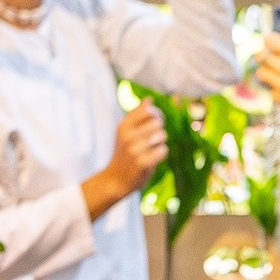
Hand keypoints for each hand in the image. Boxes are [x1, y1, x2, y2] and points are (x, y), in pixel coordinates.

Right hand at [85, 98, 168, 220]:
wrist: (115, 179)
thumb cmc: (124, 153)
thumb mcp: (125, 132)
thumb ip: (137, 115)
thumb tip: (149, 99)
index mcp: (123, 125)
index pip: (148, 110)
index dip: (157, 115)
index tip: (155, 123)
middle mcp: (127, 136)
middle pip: (158, 123)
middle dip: (159, 131)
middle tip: (152, 140)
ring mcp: (135, 149)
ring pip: (162, 136)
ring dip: (160, 143)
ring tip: (150, 150)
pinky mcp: (143, 162)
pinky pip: (163, 150)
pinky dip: (161, 154)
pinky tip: (152, 158)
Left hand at [253, 28, 279, 148]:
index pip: (269, 39)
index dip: (269, 40)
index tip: (271, 43)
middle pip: (260, 55)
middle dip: (264, 55)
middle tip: (269, 58)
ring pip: (260, 72)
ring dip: (265, 71)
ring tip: (274, 74)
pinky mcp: (278, 97)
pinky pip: (269, 89)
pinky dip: (273, 88)